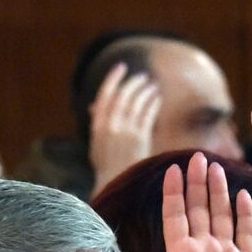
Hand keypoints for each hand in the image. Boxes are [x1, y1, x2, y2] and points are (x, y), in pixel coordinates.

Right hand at [89, 62, 161, 194]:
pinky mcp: (139, 138)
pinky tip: (157, 97)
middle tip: (142, 76)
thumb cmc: (107, 165)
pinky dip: (152, 102)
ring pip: (136, 103)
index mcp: (97, 126)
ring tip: (152, 85)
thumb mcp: (97, 143)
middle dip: (133, 83)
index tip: (121, 67)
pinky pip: (147, 114)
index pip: (104, 95)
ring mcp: (125, 132)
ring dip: (145, 90)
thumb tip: (94, 105)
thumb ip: (98, 123)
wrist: (117, 185)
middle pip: (122, 96)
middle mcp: (109, 127)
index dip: (113, 79)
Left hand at [115, 152, 251, 251]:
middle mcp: (202, 251)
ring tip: (216, 169)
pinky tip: (242, 196)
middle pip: (199, 210)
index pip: (176, 217)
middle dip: (198, 184)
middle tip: (198, 158)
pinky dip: (245, 215)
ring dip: (219, 193)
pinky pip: (247, 234)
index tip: (173, 169)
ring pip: (222, 216)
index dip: (175, 193)